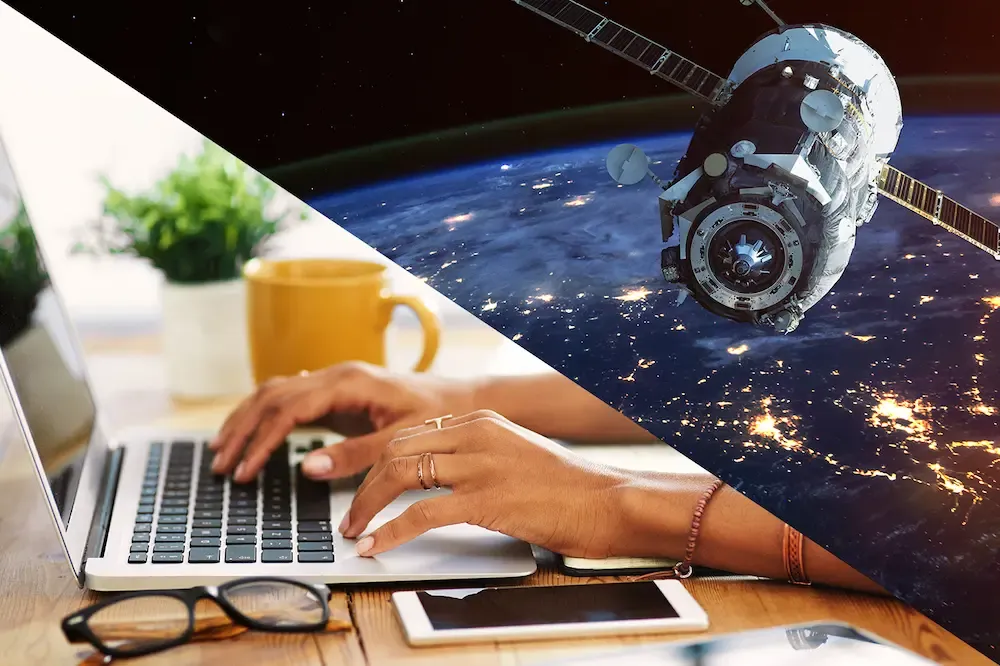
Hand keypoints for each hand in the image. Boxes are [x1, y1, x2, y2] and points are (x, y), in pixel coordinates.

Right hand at [210, 362, 477, 482]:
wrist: (463, 399)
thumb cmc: (439, 416)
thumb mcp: (402, 440)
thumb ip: (357, 455)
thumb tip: (308, 467)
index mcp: (348, 382)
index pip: (287, 409)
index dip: (261, 441)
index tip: (245, 471)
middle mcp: (336, 375)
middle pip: (271, 396)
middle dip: (242, 430)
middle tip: (221, 465)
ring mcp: (335, 381)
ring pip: (275, 392)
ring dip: (246, 419)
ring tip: (223, 450)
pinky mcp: (338, 393)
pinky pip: (290, 398)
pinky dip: (265, 415)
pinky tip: (251, 430)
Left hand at [339, 410, 631, 558]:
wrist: (606, 500)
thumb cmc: (566, 486)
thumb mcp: (515, 453)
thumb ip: (477, 454)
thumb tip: (437, 476)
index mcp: (481, 421)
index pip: (411, 434)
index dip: (378, 462)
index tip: (363, 486)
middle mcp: (476, 434)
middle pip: (397, 449)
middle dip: (364, 483)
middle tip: (350, 513)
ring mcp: (480, 465)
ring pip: (400, 474)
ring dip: (367, 505)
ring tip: (354, 530)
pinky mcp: (486, 498)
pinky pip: (421, 513)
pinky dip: (389, 531)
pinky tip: (375, 545)